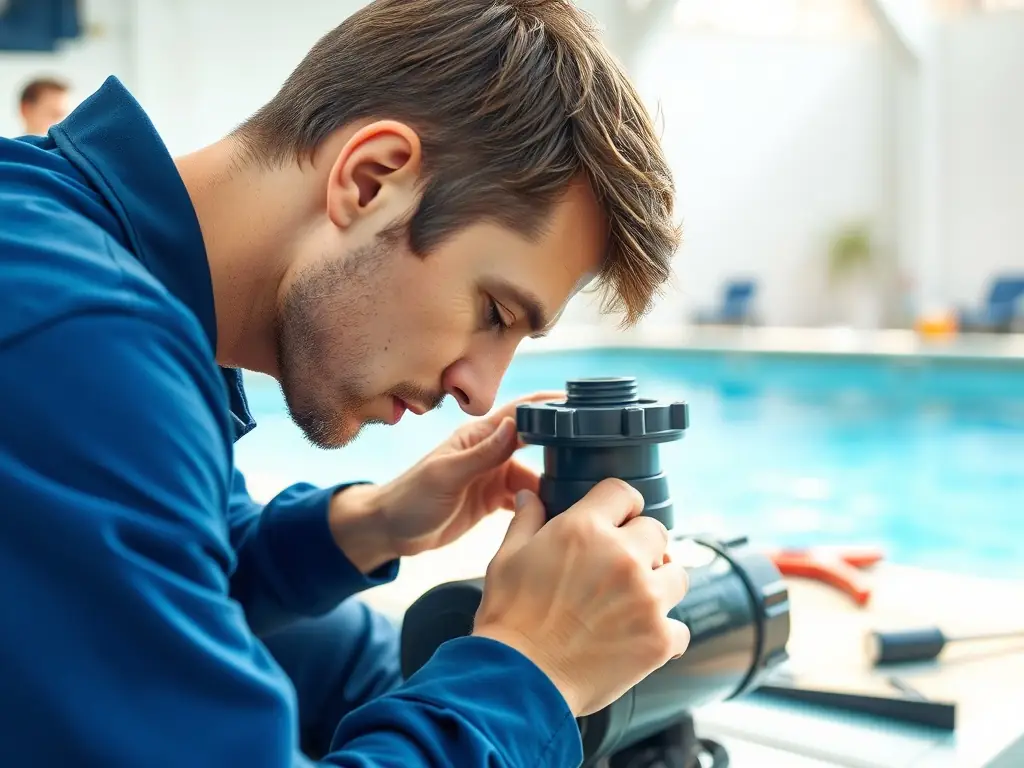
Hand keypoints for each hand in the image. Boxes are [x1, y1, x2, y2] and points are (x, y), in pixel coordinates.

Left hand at [328, 391, 561, 571]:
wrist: (390, 531)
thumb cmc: (410, 497)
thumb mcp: (446, 475)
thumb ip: (482, 454)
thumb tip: (516, 426)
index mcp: (478, 436)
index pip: (520, 413)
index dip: (550, 406)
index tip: (581, 405)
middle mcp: (489, 452)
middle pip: (535, 442)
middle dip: (562, 445)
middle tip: (596, 453)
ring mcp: (493, 476)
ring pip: (535, 473)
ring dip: (553, 481)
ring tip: (578, 492)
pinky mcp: (493, 500)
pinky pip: (526, 497)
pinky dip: (541, 503)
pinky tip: (556, 512)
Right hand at [471, 479, 690, 716]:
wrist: (519, 680)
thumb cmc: (509, 620)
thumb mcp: (507, 558)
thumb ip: (526, 520)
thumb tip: (530, 495)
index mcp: (584, 529)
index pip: (623, 492)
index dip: (621, 505)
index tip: (619, 519)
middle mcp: (623, 557)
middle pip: (656, 532)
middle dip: (641, 546)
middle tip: (619, 569)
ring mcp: (646, 598)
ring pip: (677, 575)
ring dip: (660, 585)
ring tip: (634, 603)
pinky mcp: (658, 638)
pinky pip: (681, 627)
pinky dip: (664, 634)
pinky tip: (639, 638)